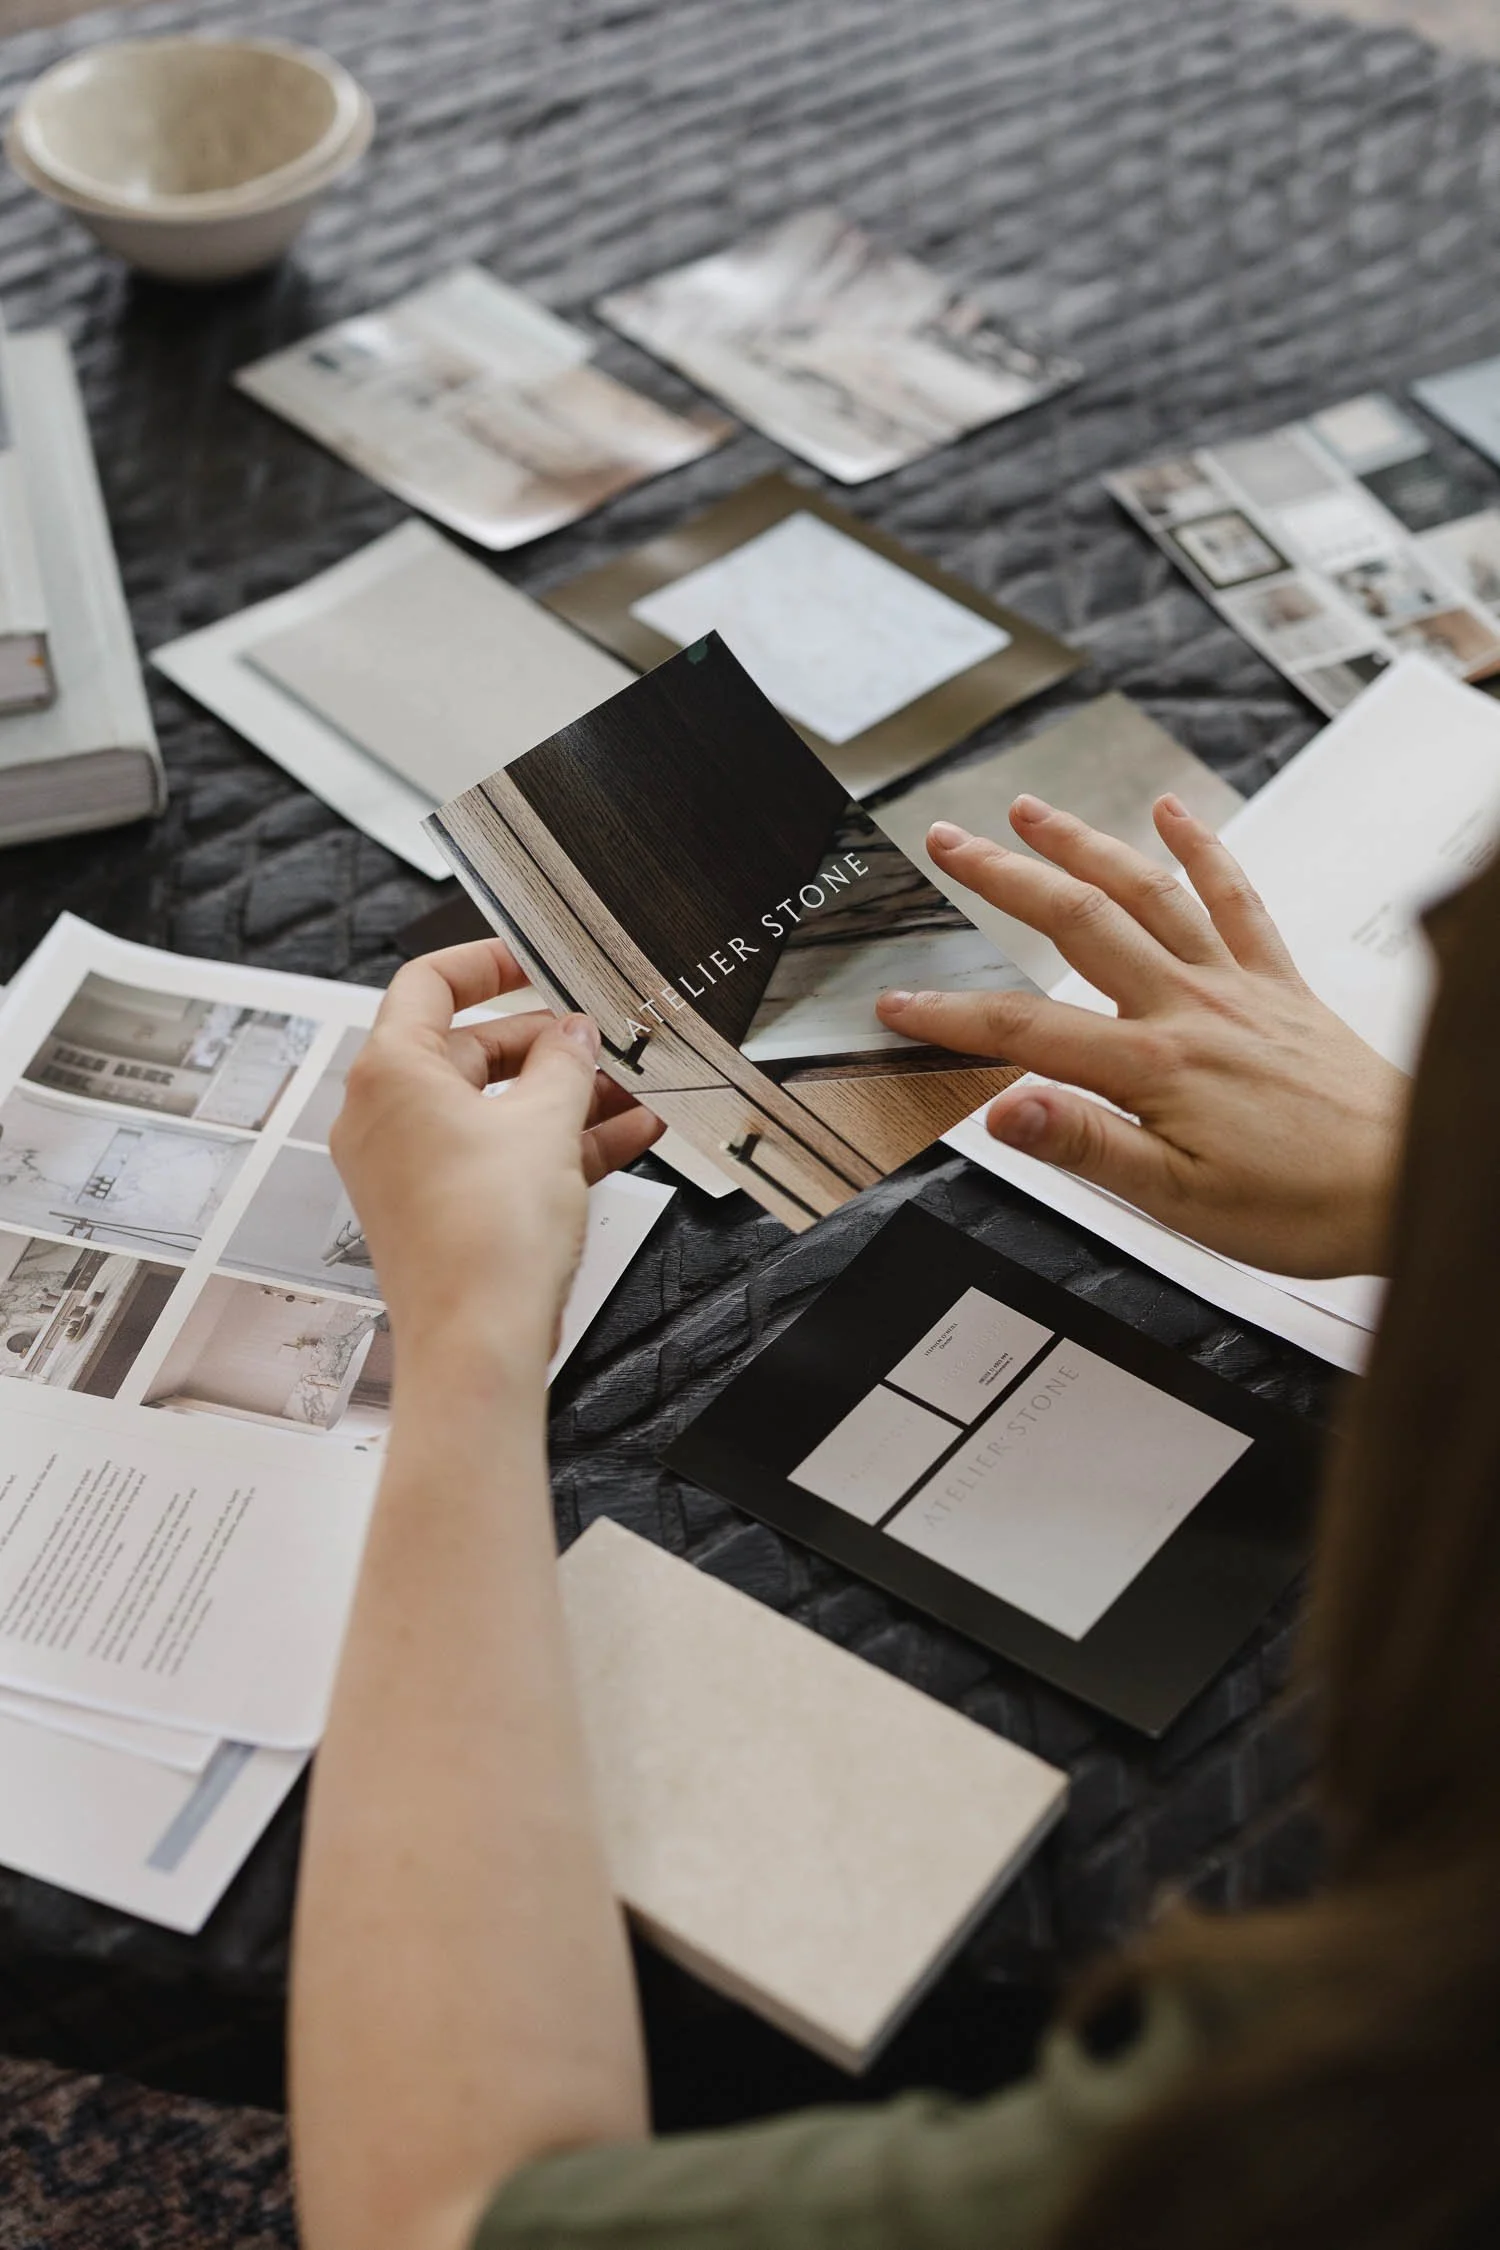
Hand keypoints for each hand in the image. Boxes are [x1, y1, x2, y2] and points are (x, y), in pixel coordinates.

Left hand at [330, 939, 662, 1371]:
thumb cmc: (487, 1239)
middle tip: (606, 1041)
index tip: (534, 960)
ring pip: (494, 1108)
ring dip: (565, 1097)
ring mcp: (408, 1166)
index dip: (486, 963)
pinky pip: (497, 1154)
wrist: (477, 1345)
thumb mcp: (546, 1125)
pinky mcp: (437, 1209)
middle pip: (472, 1049)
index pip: (428, 984)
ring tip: (634, 1092)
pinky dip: (553, 1143)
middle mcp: (384, 1116)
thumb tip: (573, 1035)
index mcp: (390, 1074)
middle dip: (550, 1045)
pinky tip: (626, 1138)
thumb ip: (565, 1064)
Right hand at [876, 795, 1406, 1277]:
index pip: (1024, 1032)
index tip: (898, 1004)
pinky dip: (1203, 848)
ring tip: (1030, 809)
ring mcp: (1236, 986)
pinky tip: (1172, 812)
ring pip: (1146, 892)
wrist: (1410, 1182)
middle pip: (1076, 921)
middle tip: (946, 842)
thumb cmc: (1303, 1205)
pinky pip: (1237, 898)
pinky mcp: (1278, 983)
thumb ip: (1085, 1146)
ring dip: (1084, 842)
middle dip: (1002, 877)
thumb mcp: (1175, 1202)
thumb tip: (1003, 1113)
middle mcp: (1189, 1008)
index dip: (950, 1017)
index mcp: (1153, 1066)